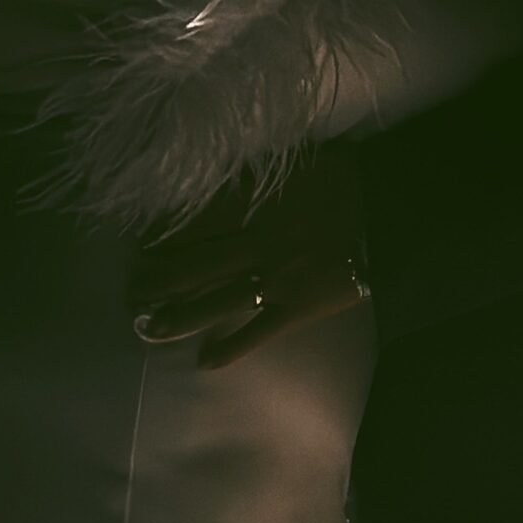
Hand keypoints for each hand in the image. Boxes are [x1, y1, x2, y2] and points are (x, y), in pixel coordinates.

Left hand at [132, 147, 367, 369]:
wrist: (391, 211)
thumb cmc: (348, 179)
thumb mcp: (297, 160)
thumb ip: (257, 170)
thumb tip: (222, 166)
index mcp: (252, 204)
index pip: (193, 224)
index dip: (163, 238)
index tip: (138, 248)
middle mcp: (252, 243)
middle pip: (192, 264)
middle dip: (157, 281)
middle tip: (131, 293)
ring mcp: (272, 279)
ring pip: (213, 299)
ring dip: (178, 315)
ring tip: (147, 328)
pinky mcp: (295, 307)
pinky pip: (256, 331)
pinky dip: (230, 348)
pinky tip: (203, 362)